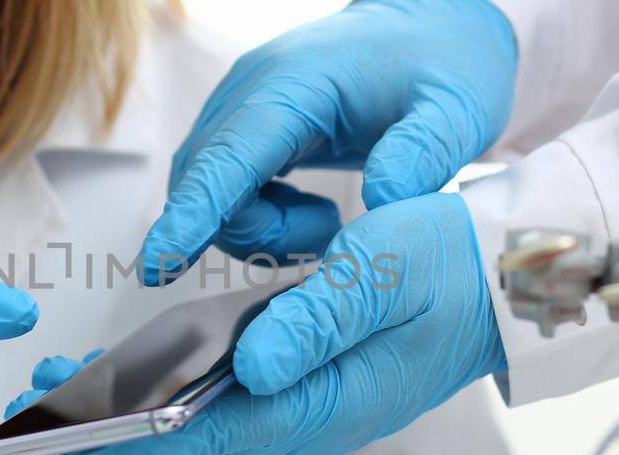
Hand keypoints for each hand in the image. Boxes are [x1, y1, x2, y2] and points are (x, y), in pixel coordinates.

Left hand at [38, 194, 505, 454]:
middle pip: (202, 446)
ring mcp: (318, 406)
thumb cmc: (451, 265)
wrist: (509, 274)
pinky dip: (183, 401)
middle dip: (120, 439)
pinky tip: (146, 383)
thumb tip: (250, 367)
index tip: (74, 446)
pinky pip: (237, 408)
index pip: (217, 435)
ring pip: (214, 431)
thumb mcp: (385, 273)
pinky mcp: (317, 386)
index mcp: (331, 398)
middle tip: (46, 423)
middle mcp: (317, 416)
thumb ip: (317, 320)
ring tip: (76, 398)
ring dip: (143, 420)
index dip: (140, 443)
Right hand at [140, 0, 516, 283]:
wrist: (435, 28)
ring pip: (207, 189)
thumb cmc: (446, 66)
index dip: (194, 212)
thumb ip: (424, 153)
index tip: (160, 262)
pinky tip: (310, 214)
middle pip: (204, 181)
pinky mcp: (248, 125)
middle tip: (326, 237)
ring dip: (256, 228)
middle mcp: (252, 90)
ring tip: (327, 224)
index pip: (228, 154)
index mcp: (296, 83)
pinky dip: (256, 217)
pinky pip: (222, 186)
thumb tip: (382, 202)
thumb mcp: (458, 110)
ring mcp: (243, 106)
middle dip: (249, 231)